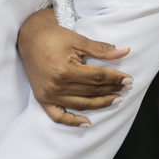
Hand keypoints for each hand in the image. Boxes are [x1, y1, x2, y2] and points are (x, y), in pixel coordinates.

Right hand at [16, 8, 131, 126]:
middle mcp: (57, 86)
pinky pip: (58, 116)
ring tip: (116, 100)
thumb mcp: (78, 40)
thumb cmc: (54, 36)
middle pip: (91, 92)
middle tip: (126, 88)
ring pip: (80, 104)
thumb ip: (101, 49)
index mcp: (65, 70)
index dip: (114, 78)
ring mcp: (48, 95)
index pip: (97, 78)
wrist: (29, 37)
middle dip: (111, 90)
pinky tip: (87, 122)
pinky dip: (72, 121)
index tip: (128, 79)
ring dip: (100, 104)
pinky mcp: (42, 99)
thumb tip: (125, 51)